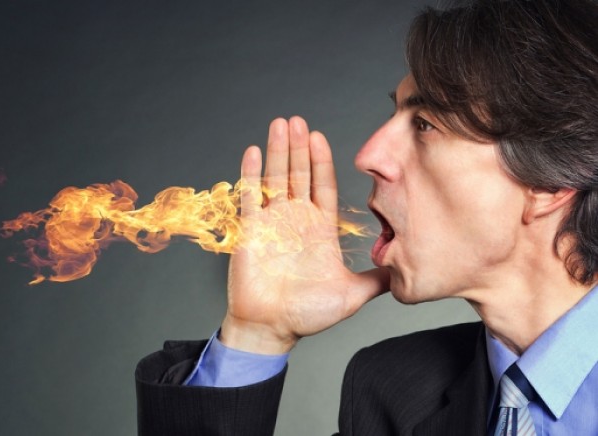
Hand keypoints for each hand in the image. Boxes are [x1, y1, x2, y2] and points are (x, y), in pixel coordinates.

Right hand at [220, 116, 388, 353]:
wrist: (271, 328)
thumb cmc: (308, 314)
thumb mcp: (352, 294)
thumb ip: (377, 278)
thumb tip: (406, 270)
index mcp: (318, 228)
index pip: (322, 185)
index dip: (321, 161)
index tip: (320, 137)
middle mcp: (295, 219)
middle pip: (299, 174)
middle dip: (299, 147)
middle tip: (299, 121)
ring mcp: (272, 222)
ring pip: (275, 178)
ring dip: (278, 151)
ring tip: (280, 125)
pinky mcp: (251, 231)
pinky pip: (250, 197)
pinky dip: (251, 174)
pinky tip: (254, 151)